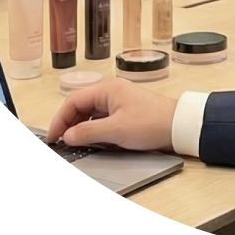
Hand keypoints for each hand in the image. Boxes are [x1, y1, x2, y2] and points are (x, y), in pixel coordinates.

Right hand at [46, 79, 178, 151]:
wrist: (181, 127)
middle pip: (81, 107)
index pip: (73, 101)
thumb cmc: (152, 123)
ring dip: (84, 130)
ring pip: (92, 115)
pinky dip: (97, 132)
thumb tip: (68, 136)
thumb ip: (88, 133)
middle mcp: (112, 92)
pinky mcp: (127, 114)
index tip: (53, 137)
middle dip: (71, 125)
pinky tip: (96, 143)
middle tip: (63, 143)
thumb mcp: (116, 130)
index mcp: (107, 89)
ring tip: (78, 145)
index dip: (60, 119)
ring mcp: (120, 103)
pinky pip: (104, 121)